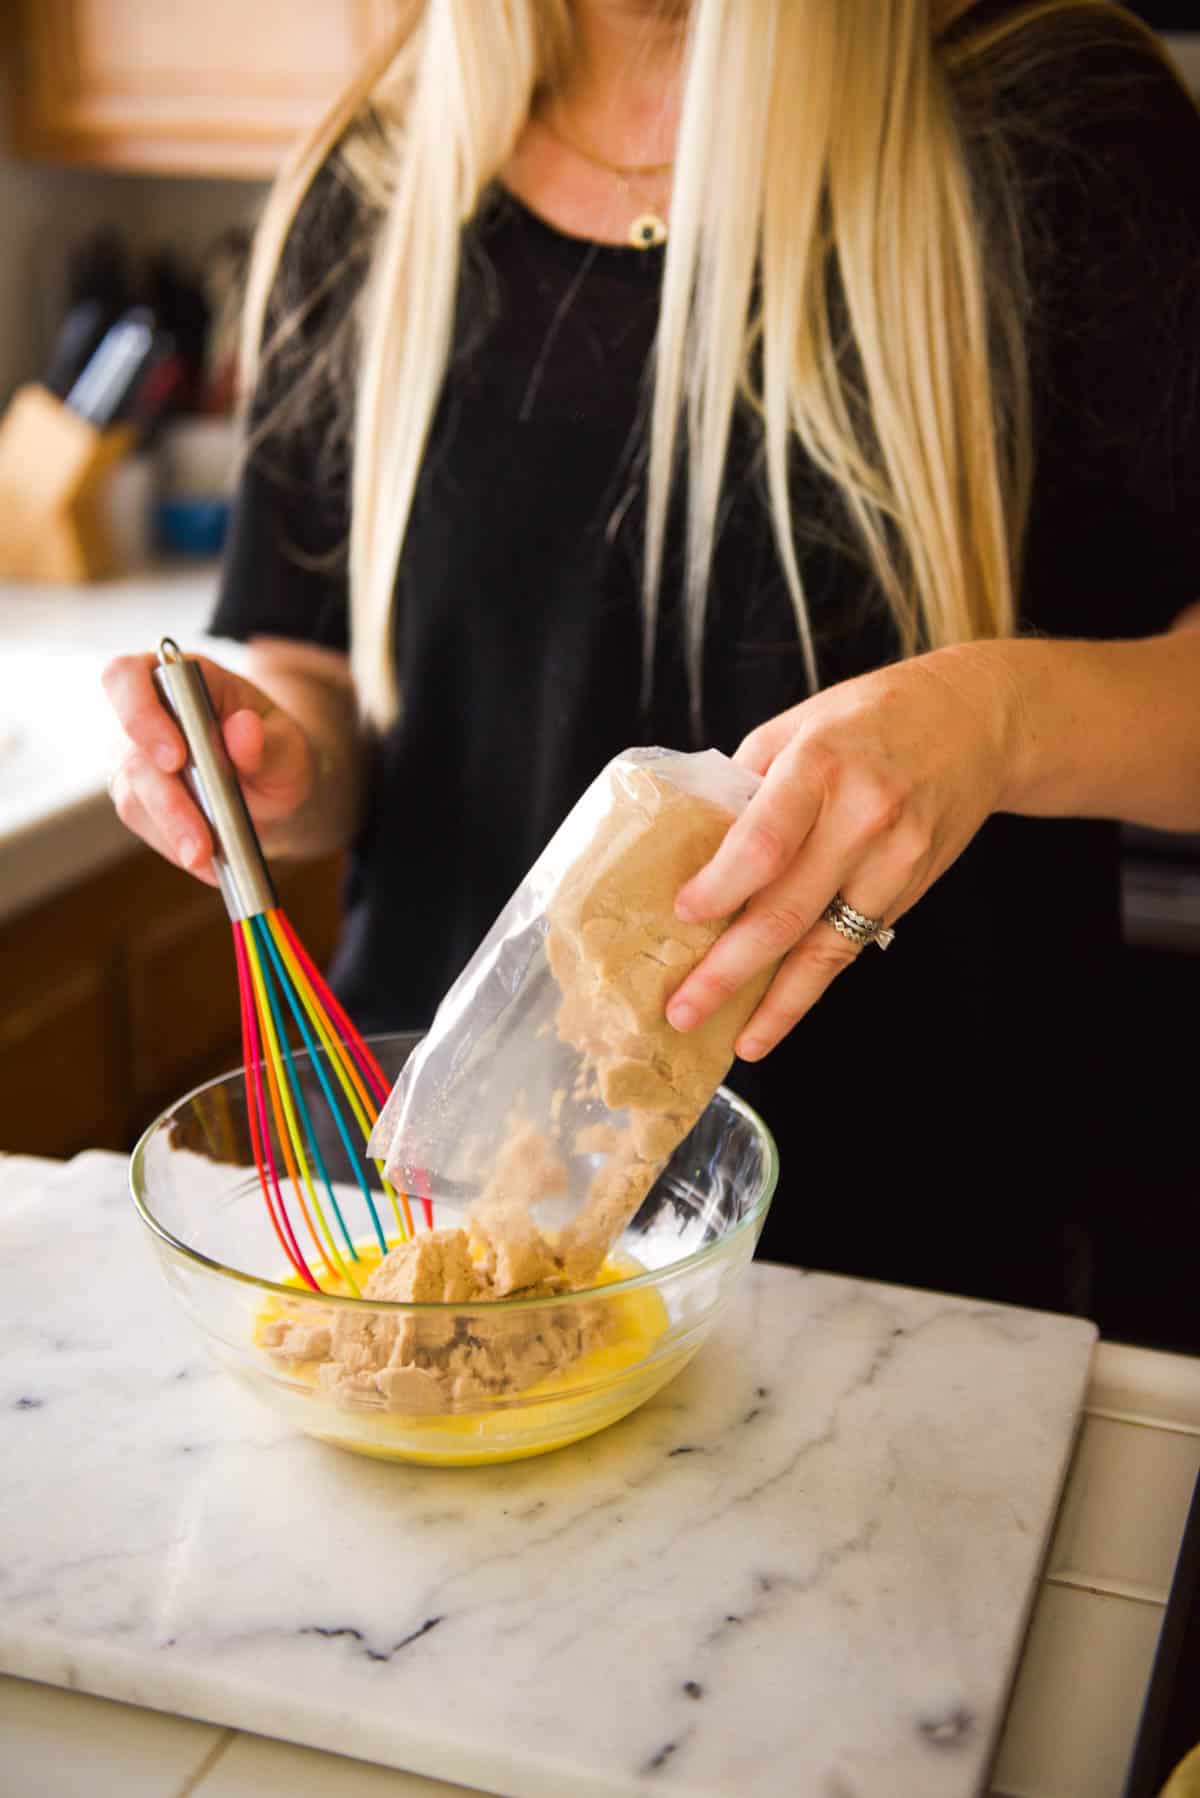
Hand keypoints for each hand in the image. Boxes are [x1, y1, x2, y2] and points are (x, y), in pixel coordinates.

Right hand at [102, 651, 315, 885]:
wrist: (275, 789)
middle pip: (130, 752)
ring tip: (211, 859)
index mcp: (183, 680)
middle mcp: (149, 715)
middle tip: (201, 843)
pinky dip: (177, 847)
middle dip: (167, 803)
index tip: (174, 758)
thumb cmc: (279, 754)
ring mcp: (137, 758)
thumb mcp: (291, 748)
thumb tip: (242, 730)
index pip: (128, 677)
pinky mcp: (139, 798)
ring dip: (172, 833)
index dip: (139, 713)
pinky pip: (146, 826)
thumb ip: (269, 742)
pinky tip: (209, 863)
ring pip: (133, 796)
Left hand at [665, 647, 1018, 1057]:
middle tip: (684, 1010)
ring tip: (737, 1040)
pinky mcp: (912, 889)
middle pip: (787, 910)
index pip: (765, 842)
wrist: (976, 722)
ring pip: (827, 947)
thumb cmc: (870, 719)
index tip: (683, 916)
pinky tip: (778, 1012)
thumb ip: (746, 785)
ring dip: (776, 1002)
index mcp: (820, 765)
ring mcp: (895, 861)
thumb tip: (693, 852)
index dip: (721, 887)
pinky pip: (852, 946)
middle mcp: (862, 818)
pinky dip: (812, 984)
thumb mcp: (798, 726)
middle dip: (729, 970)